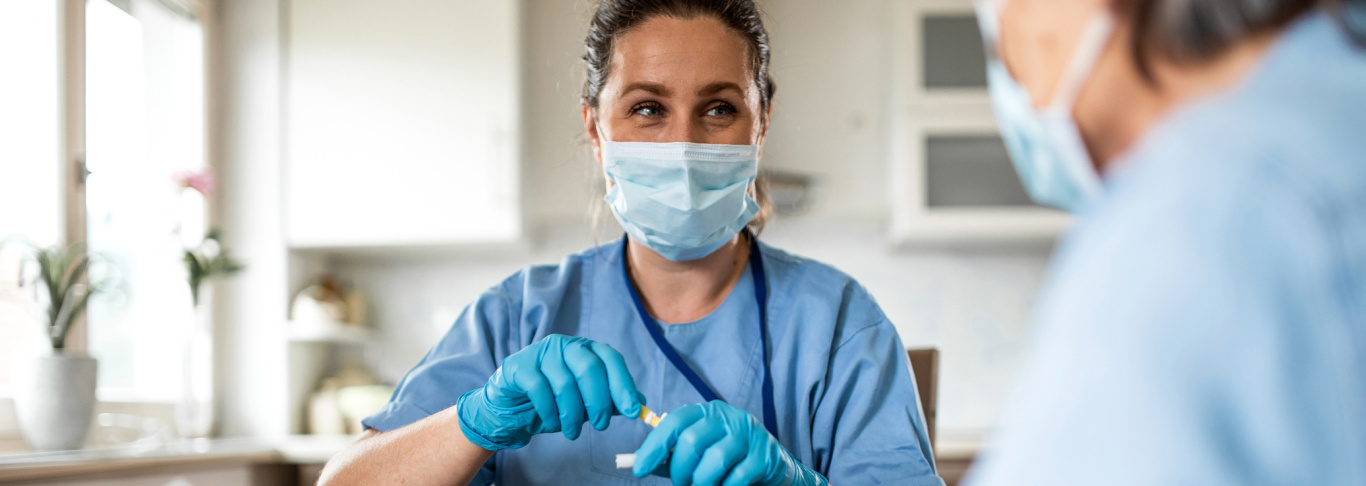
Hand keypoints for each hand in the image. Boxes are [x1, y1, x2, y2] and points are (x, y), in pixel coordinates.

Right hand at [456, 334, 643, 450]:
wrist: (511, 404)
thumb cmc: (554, 400)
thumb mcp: (585, 401)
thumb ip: (611, 399)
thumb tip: (641, 403)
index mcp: (585, 349)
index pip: (611, 359)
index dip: (623, 384)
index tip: (633, 411)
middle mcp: (565, 345)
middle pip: (589, 368)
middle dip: (599, 402)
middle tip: (601, 425)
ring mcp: (540, 352)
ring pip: (565, 383)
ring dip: (572, 415)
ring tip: (572, 433)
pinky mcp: (519, 365)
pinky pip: (539, 389)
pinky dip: (549, 412)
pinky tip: (552, 424)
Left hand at [633, 401, 827, 485]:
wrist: (775, 467)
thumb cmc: (729, 460)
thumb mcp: (699, 453)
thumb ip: (671, 456)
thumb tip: (639, 463)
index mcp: (707, 412)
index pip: (675, 421)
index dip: (654, 445)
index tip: (639, 469)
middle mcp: (728, 417)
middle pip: (692, 442)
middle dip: (680, 471)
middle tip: (682, 484)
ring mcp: (749, 434)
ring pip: (715, 460)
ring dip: (702, 483)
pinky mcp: (764, 455)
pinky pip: (737, 477)